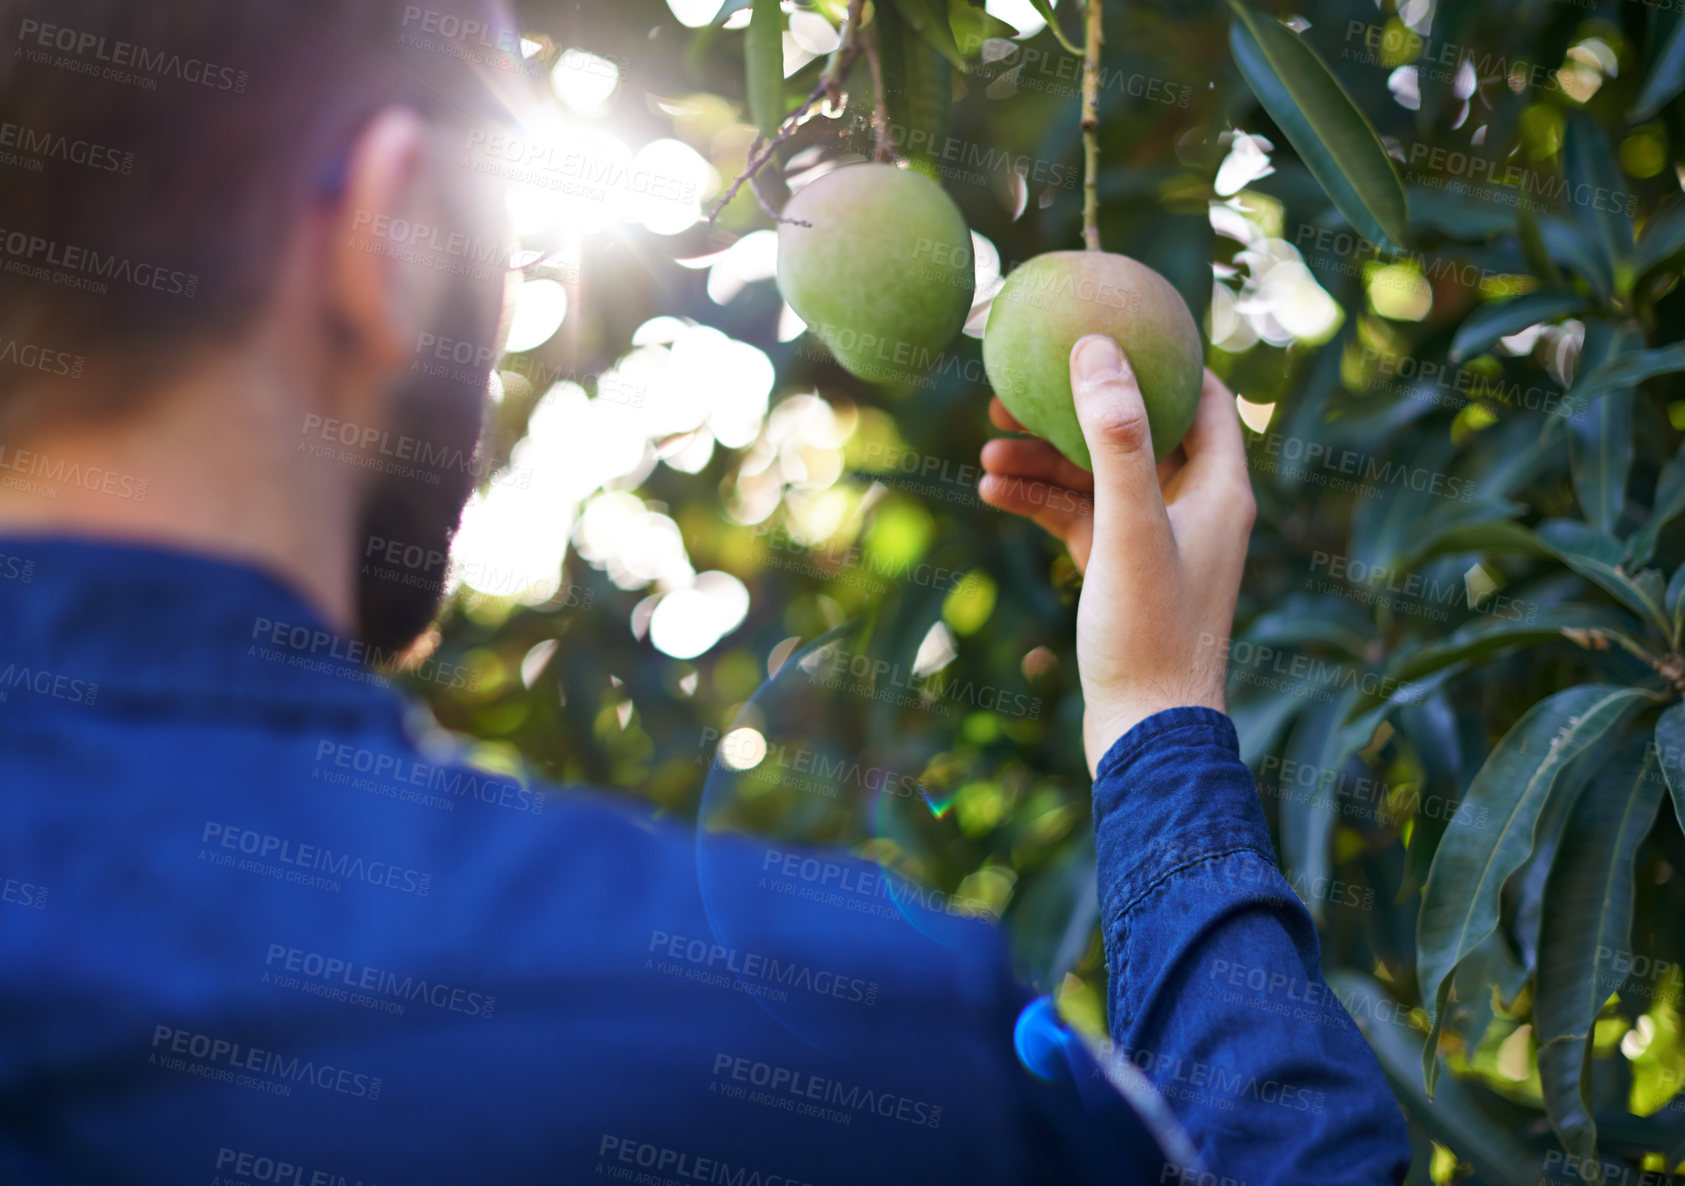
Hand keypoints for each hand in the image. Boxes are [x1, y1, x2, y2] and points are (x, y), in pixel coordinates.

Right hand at [979, 335, 1254, 775]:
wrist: (1145, 732)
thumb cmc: (1151, 632)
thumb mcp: (1128, 525)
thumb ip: (1115, 436)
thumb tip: (1096, 350)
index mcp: (1219, 487)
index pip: (1205, 396)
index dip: (1162, 359)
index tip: (1111, 329)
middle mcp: (1194, 508)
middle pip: (1136, 432)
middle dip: (1075, 409)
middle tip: (1017, 389)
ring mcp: (1154, 541)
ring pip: (1097, 477)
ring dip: (1045, 460)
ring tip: (986, 450)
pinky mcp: (1119, 573)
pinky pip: (1078, 519)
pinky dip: (1040, 502)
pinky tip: (992, 493)